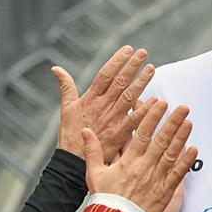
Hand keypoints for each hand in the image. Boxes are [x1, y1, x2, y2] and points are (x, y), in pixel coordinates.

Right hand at [52, 46, 154, 160]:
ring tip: (151, 69)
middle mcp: (101, 107)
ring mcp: (111, 120)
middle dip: (132, 66)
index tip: (129, 49)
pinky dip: (145, 110)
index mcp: (90, 99)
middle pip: (119, 82)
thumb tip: (55, 68)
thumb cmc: (70, 135)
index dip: (117, 61)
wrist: (73, 162)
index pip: (105, 75)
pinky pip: (134, 120)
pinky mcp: (119, 134)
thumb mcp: (66, 108)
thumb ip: (65, 87)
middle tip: (144, 53)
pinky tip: (156, 100)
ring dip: (141, 83)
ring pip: (128, 97)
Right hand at [82, 101, 197, 211]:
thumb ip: (92, 150)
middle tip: (183, 107)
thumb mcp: (94, 173)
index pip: (142, 134)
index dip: (152, 117)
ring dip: (181, 137)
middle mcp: (144, 167)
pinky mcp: (165, 192)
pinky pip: (178, 175)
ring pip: (172, 154)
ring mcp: (156, 179)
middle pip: (161, 140)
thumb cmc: (105, 200)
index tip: (160, 104)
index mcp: (128, 161)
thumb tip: (85, 131)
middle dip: (173, 122)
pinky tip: (194, 150)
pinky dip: (186, 162)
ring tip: (189, 122)